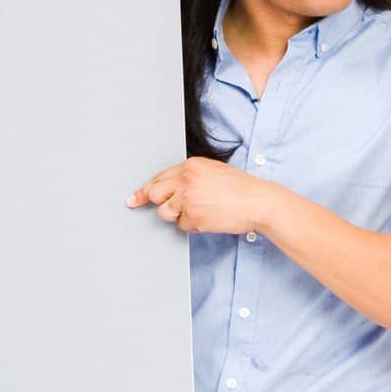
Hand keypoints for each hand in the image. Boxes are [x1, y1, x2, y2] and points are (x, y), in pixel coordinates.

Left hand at [126, 156, 268, 234]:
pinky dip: (193, 225)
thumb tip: (171, 188)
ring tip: (201, 210)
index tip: (134, 199)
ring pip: (165, 212)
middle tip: (174, 207)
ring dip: (178, 215)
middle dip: (160, 202)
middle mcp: (185, 180)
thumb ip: (190, 176)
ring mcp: (187, 199)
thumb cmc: (240, 188)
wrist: (257, 202)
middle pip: (155, 194)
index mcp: (190, 165)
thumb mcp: (213, 171)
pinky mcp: (192, 217)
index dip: (145, 191)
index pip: (159, 178)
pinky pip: (182, 225)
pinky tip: (209, 217)